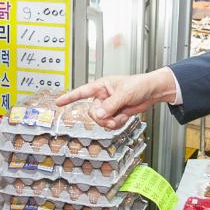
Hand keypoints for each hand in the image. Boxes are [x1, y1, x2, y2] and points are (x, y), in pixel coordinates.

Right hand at [56, 69, 178, 129]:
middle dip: (103, 117)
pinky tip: (124, 117)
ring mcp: (109, 106)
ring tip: (121, 115)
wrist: (152, 92)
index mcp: (101, 86)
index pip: (82, 92)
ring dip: (111, 122)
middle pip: (92, 112)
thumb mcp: (124, 94)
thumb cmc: (139, 85)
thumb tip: (98, 115)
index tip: (58, 102)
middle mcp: (103, 97)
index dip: (69, 97)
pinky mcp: (115, 114)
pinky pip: (110, 124)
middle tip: (113, 116)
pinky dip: (117, 123)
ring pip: (101, 120)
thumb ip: (110, 105)